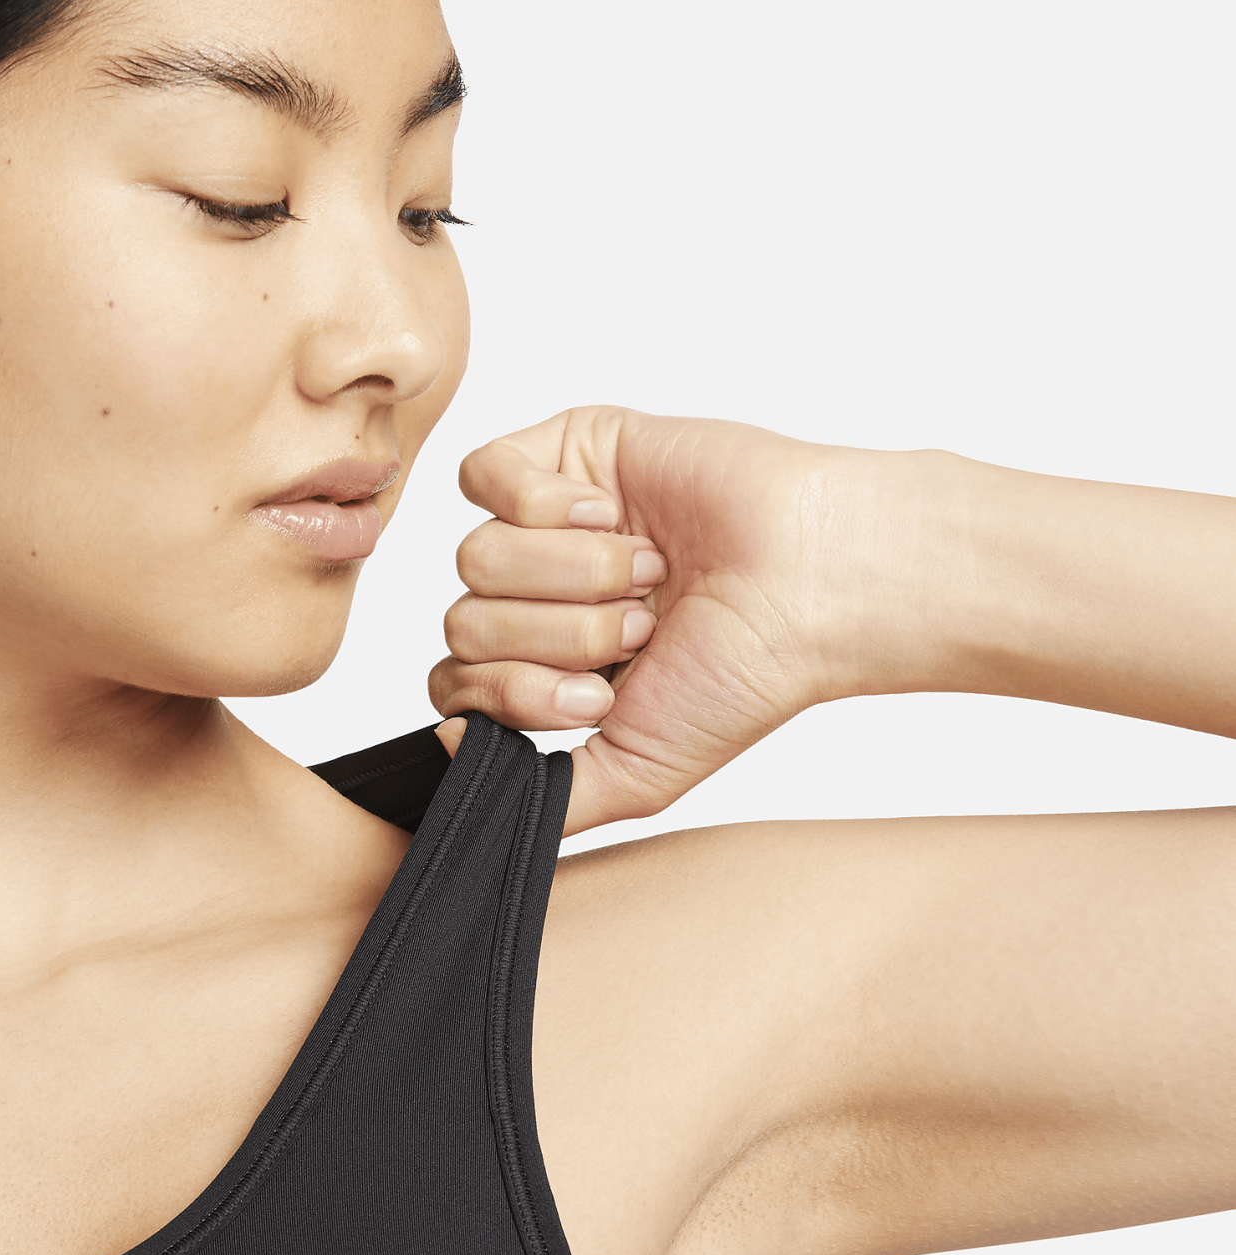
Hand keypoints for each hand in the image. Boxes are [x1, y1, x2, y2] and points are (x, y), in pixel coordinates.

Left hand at [428, 407, 870, 833]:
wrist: (810, 582)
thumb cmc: (743, 672)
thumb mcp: (640, 773)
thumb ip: (547, 797)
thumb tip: (449, 753)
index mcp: (549, 665)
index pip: (457, 685)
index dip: (516, 695)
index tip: (603, 697)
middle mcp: (540, 597)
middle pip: (463, 624)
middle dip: (560, 638)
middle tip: (642, 628)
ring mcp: (545, 524)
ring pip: (476, 557)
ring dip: (573, 576)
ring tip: (648, 575)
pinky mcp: (561, 452)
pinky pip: (484, 477)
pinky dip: (547, 506)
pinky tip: (614, 516)